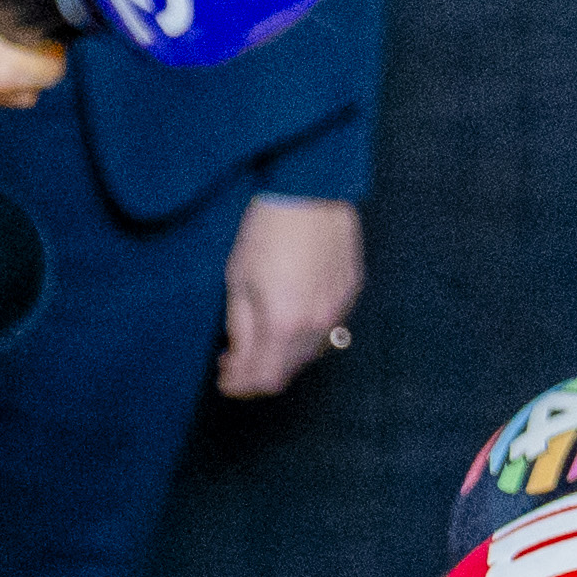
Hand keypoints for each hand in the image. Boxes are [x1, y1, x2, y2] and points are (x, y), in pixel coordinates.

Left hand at [216, 196, 363, 400]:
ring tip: (260, 339)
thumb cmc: (268, 229)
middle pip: (288, 370)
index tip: (226, 380)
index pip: (265, 378)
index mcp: (283, 323)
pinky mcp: (350, 291)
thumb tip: (238, 355)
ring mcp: (339, 309)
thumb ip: (240, 326)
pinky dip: (305, 332)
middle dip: (259, 371)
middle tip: (234, 361)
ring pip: (309, 351)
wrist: (309, 191)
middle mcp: (316, 324)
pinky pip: (327, 327)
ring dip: (282, 353)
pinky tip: (288, 316)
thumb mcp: (238, 279)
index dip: (242, 385)